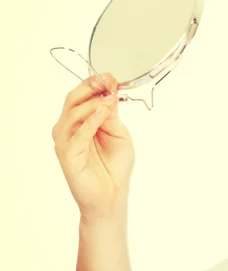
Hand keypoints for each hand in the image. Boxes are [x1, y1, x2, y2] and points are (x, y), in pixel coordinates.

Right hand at [52, 73, 134, 222]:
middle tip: (107, 81)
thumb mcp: (119, 133)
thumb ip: (112, 114)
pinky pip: (77, 134)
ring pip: (72, 113)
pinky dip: (91, 121)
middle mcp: (69, 129)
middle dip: (90, 87)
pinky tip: (103, 112)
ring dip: (92, 103)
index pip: (82, 96)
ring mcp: (66, 141)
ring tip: (109, 99)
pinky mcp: (67, 154)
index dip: (95, 83)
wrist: (112, 194)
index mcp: (81, 121)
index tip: (111, 75)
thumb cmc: (115, 166)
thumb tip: (110, 92)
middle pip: (73, 100)